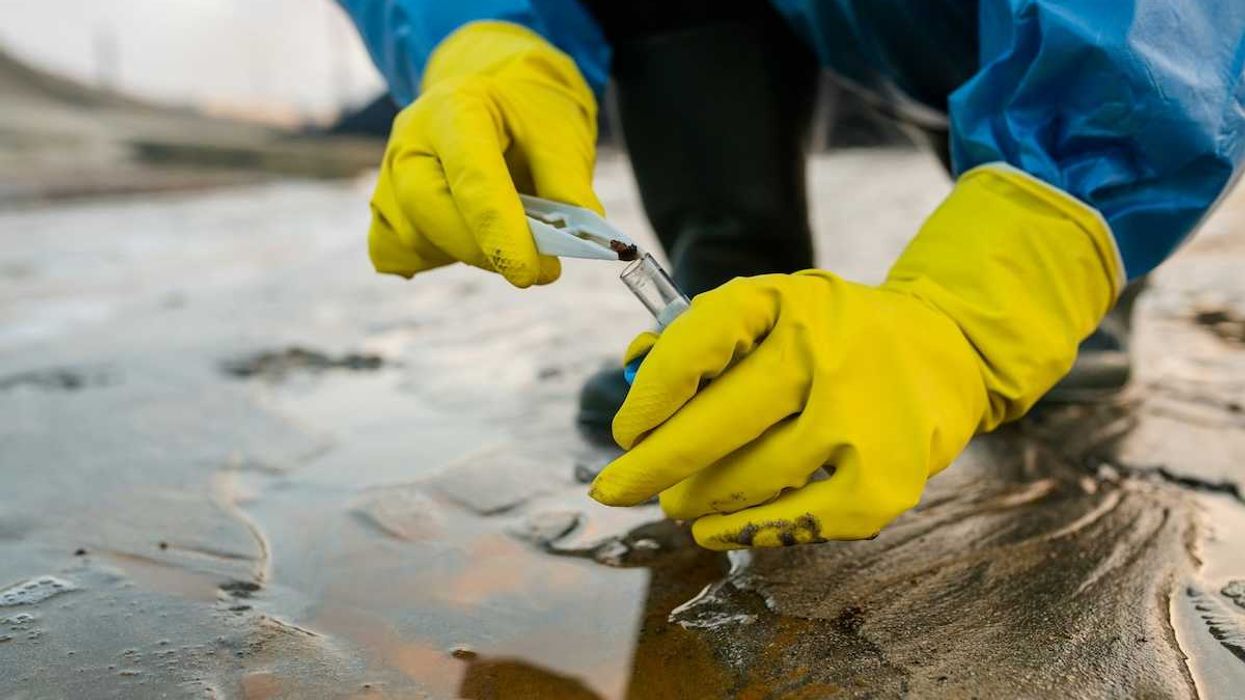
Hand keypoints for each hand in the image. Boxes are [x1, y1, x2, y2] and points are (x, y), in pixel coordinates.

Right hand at [368, 21, 601, 287]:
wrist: (497, 100)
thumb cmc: (528, 116)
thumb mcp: (560, 134)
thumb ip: (569, 185)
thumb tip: (583, 240)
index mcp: (455, 108)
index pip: (472, 178)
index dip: (500, 232)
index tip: (530, 273)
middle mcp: (410, 141)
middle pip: (430, 211)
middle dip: (485, 252)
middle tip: (539, 270)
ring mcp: (389, 177)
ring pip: (417, 240)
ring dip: (470, 255)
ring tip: (511, 238)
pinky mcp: (385, 211)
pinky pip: (399, 254)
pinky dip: (439, 258)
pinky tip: (471, 243)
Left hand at [591, 166, 1122, 548]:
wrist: (946, 351)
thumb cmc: (833, 335)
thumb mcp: (773, 307)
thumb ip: (700, 333)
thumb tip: (630, 367)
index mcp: (787, 302)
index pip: (693, 346)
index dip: (646, 397)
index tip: (625, 430)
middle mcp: (825, 353)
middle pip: (710, 426)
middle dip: (648, 467)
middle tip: (615, 488)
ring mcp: (861, 418)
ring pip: (746, 479)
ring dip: (694, 500)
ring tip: (675, 503)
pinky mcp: (886, 480)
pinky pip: (794, 521)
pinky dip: (742, 530)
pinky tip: (712, 529)